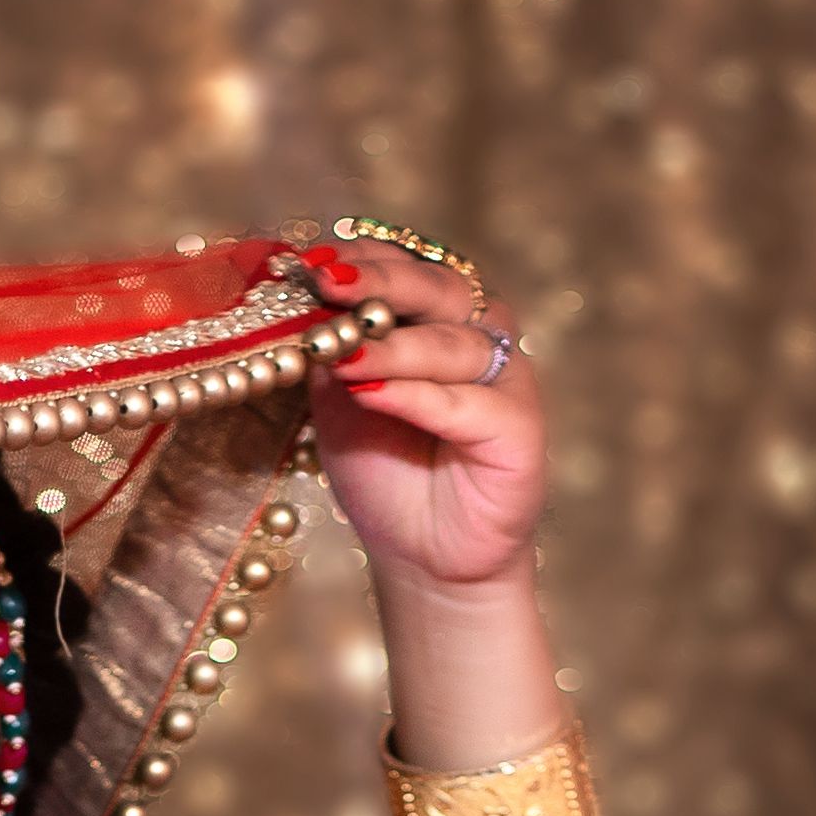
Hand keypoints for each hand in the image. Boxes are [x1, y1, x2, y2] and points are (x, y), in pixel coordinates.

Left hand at [302, 241, 544, 596]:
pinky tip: (369, 393)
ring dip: (390, 345)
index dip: (360, 261)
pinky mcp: (520, 427)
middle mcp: (479, 334)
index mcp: (439, 316)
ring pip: (451, 344)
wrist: (422, 554)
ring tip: (339, 352)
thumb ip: (329, 350)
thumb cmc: (385, 470)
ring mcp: (506, 379)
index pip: (405, 266)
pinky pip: (466, 403)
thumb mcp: (339, 400)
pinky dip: (414, 395)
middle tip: (328, 282)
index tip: (309, 265)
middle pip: (437, 287)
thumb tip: (294, 301)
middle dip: (378, 283)